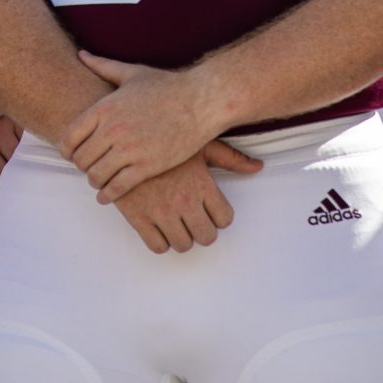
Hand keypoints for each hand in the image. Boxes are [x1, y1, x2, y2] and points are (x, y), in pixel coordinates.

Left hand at [62, 53, 222, 202]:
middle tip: (88, 167)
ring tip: (99, 181)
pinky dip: (108, 195)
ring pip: (96, 175)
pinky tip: (108, 195)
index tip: (73, 154)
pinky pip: (117, 187)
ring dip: (94, 181)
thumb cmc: (168, 87)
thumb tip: (81, 55)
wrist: (200, 102)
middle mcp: (113, 129)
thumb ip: (103, 66)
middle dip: (82, 166)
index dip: (67, 150)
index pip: (69, 137)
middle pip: (81, 159)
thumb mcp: (132, 73)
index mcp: (105, 107)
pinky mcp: (147, 166)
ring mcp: (129, 149)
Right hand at [107, 143, 260, 253]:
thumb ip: (231, 158)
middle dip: (202, 229)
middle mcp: (184, 201)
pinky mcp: (138, 218)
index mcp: (202, 184)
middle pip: (206, 237)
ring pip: (183, 245)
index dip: (219, 216)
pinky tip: (159, 225)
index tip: (210, 209)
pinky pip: (157, 246)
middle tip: (194, 218)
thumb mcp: (200, 143)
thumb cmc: (164, 137)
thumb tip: (258, 167)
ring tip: (176, 221)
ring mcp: (160, 212)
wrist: (123, 136)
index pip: (224, 219)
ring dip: (182, 236)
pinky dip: (160, 240)